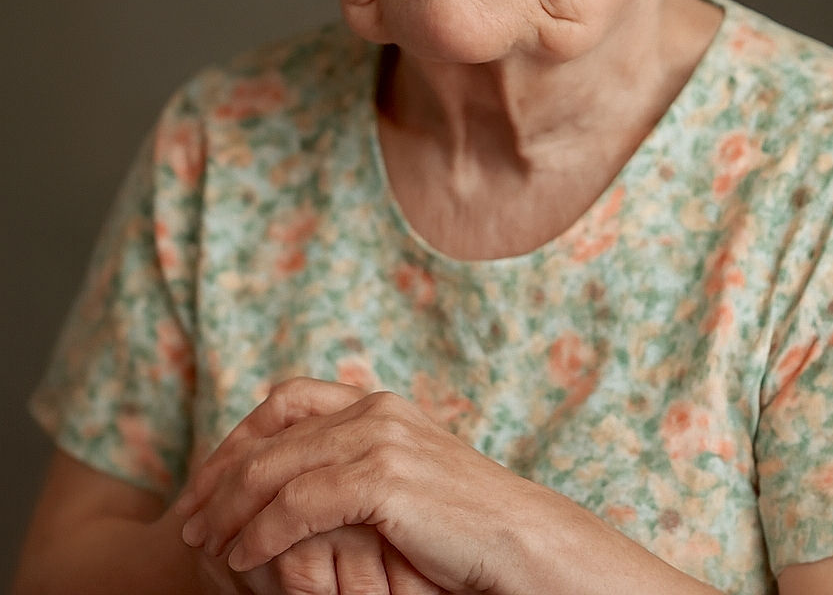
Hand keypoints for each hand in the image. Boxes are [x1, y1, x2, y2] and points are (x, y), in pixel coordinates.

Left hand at [175, 378, 551, 593]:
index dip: (238, 436)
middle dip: (218, 475)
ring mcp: (379, 441)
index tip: (208, 480)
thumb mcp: (406, 477)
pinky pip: (297, 505)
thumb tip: (301, 482)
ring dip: (228, 508)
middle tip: (187, 516)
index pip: (285, 400)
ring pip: (273, 468)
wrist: (521, 540)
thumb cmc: (464, 522)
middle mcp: (374, 410)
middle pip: (268, 432)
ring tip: (202, 543)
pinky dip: (260, 532)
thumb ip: (360, 463)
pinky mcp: (383, 480)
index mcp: (378, 403)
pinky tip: (242, 557)